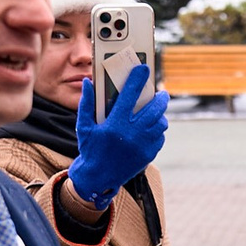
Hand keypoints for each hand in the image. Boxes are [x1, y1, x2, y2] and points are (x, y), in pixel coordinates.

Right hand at [68, 63, 169, 206]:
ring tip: (157, 111)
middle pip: (154, 109)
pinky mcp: (148, 155)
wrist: (98, 178)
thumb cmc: (90, 149)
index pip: (129, 95)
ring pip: (160, 123)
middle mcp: (131, 134)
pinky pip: (160, 137)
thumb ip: (86, 103)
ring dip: (160, 115)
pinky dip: (158, 130)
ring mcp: (142, 145)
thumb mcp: (84, 126)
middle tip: (161, 93)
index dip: (137, 79)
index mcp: (114, 124)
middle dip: (160, 98)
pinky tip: (152, 127)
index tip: (144, 68)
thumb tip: (88, 82)